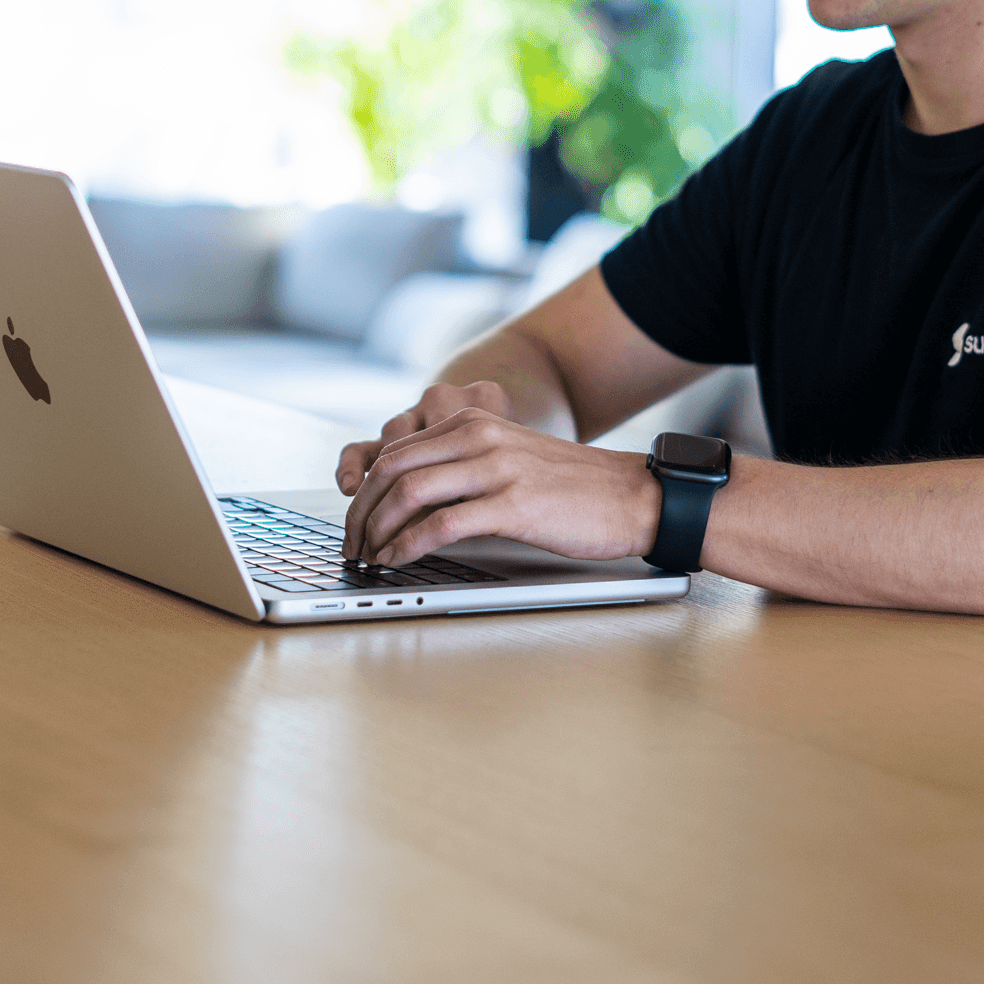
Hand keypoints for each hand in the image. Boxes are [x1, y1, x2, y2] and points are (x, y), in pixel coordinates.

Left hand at [338, 389, 661, 567]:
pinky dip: (408, 545)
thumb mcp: (508, 458)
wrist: (631, 496)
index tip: (354, 521)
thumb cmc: (571, 487)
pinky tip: (399, 560)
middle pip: (391, 470)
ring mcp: (495, 468)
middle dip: (360, 513)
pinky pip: (442, 524)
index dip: (362, 491)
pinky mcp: (512, 504)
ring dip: (378, 530)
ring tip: (369, 557)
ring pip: (408, 493)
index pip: (394, 451)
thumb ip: (462, 464)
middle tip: (351, 545)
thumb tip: (407, 501)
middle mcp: (478, 437)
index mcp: (471, 423)